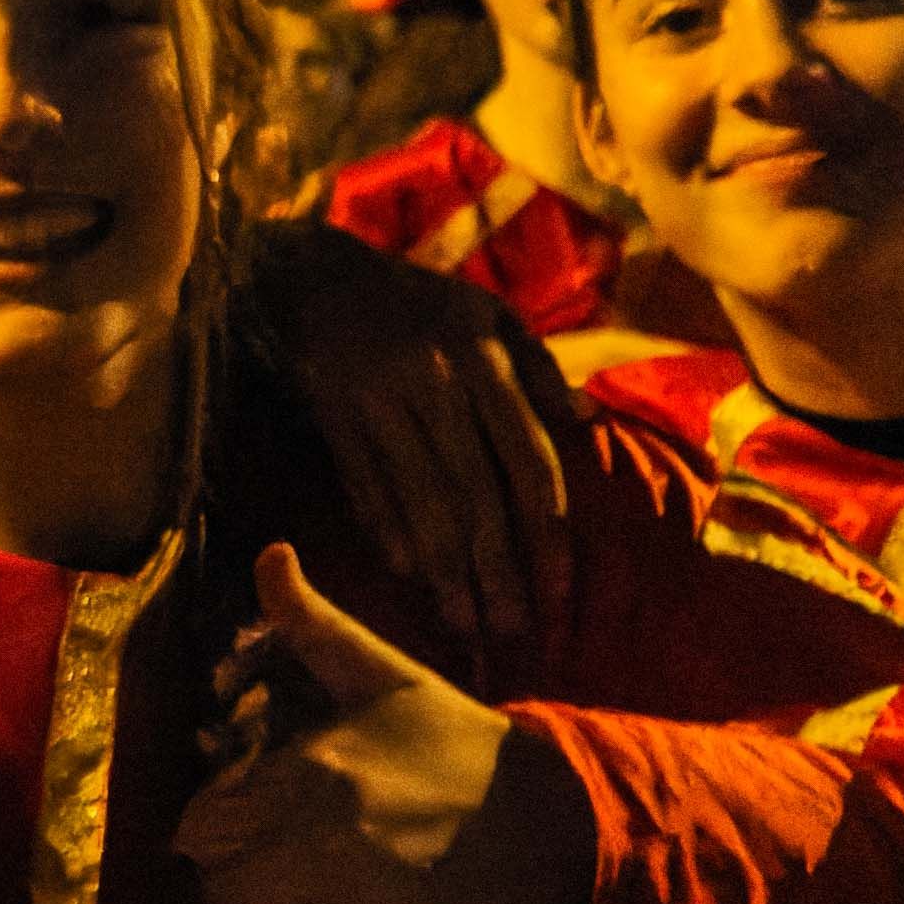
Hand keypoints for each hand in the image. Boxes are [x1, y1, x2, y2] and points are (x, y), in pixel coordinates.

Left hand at [173, 545, 592, 903]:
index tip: (254, 814)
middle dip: (245, 874)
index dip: (221, 822)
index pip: (199, 828)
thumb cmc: (458, 748)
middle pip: (219, 893)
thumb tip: (268, 555)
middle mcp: (318, 859)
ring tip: (334, 890)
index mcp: (310, 780)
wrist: (559, 829)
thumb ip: (312, 626)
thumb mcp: (387, 678)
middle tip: (291, 854)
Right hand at [251, 226, 570, 648]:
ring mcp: (379, 400)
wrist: (317, 275)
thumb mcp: (489, 314)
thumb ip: (537, 369)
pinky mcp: (334, 414)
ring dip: (444, 569)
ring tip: (464, 622)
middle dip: (496, 568)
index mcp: (483, 359)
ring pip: (420, 498)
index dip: (547, 530)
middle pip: (475, 492)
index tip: (559, 587)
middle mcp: (434, 382)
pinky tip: (407, 576)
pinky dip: (386, 531)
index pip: (527, 459)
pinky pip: (364, 485)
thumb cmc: (420, 301)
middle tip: (512, 629)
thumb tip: (586, 421)